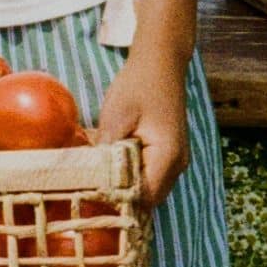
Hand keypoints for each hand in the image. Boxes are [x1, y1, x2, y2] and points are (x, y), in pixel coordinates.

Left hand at [97, 53, 190, 208]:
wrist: (160, 62)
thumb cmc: (138, 85)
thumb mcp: (116, 117)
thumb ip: (106, 153)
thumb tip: (91, 182)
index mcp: (167, 157)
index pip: (145, 199)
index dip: (119, 204)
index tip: (91, 198)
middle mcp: (176, 164)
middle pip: (147, 200)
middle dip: (120, 198)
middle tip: (89, 191)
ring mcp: (175, 160)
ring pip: (148, 189)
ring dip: (124, 187)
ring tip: (96, 178)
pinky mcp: (168, 154)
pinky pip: (149, 175)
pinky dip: (130, 175)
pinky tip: (109, 164)